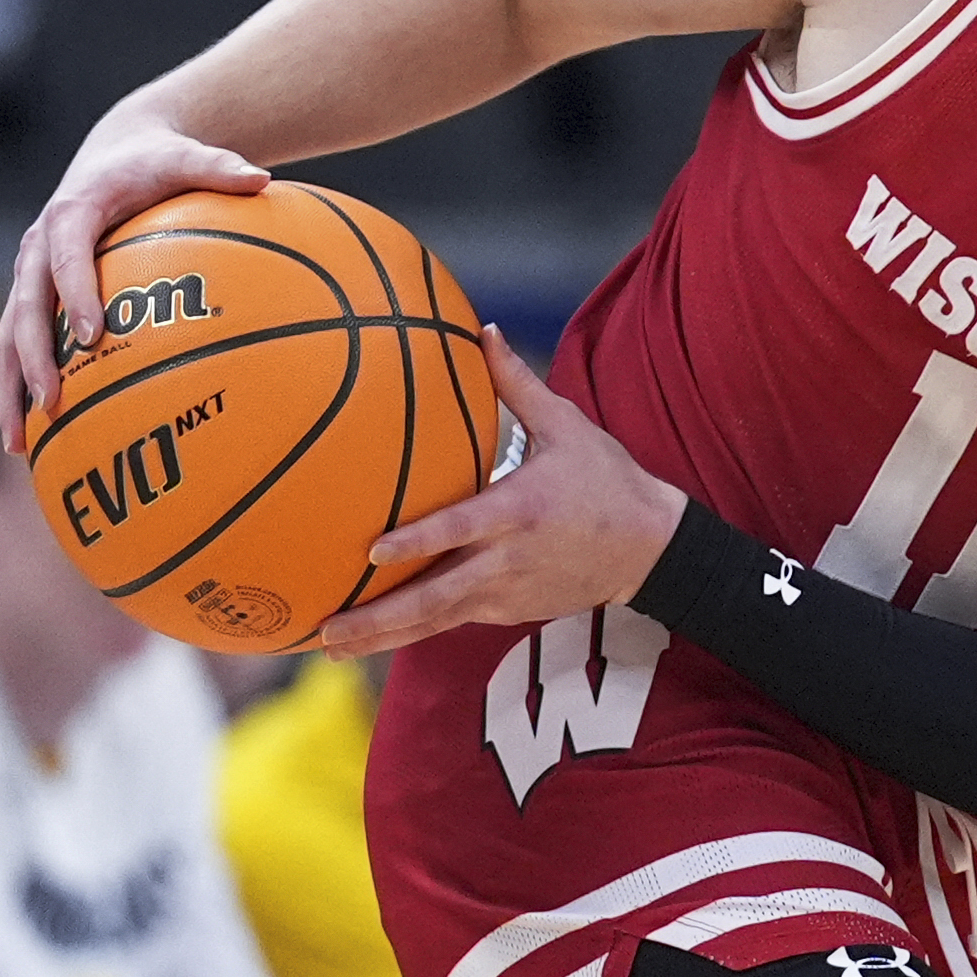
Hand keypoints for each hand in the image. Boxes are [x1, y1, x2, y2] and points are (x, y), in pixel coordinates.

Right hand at [0, 117, 272, 444]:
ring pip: (9, 335)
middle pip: (26, 306)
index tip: (94, 336)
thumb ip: (221, 167)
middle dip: (34, 357)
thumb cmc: (158, 161)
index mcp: (72, 212)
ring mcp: (29, 274)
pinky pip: (17, 345)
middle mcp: (38, 245)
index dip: (77, 293)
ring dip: (10, 388)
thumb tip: (264, 179)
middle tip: (52, 403)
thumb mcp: (189, 156)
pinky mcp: (32, 295)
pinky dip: (17, 389)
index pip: (67, 255)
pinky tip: (29, 439)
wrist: (116, 153)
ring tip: (19, 443)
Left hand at [319, 328, 686, 655]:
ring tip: (329, 647)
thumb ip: (518, 384)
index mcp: (519, 510)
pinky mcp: (509, 611)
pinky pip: (451, 622)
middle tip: (324, 628)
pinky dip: (410, 633)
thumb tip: (483, 330)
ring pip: (436, 621)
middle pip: (435, 596)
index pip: (461, 528)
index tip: (373, 551)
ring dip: (382, 637)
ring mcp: (507, 593)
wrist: (651, 548)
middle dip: (378, 617)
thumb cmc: (606, 481)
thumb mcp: (568, 427)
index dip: (418, 541)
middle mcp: (508, 560)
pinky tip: (369, 640)